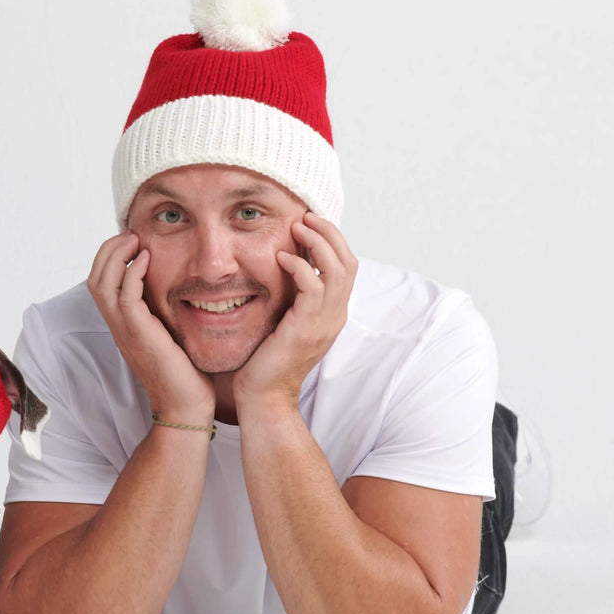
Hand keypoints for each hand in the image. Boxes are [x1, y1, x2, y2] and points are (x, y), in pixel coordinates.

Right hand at [87, 232, 215, 423]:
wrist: (185, 407)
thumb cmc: (184, 373)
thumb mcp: (170, 334)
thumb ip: (164, 312)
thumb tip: (178, 288)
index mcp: (122, 324)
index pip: (100, 282)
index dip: (110, 256)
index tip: (133, 241)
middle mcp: (118, 326)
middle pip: (95, 277)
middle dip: (109, 249)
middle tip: (131, 234)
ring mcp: (125, 330)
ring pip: (102, 283)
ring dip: (117, 255)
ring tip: (136, 241)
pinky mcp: (139, 334)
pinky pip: (125, 296)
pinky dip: (133, 272)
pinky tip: (148, 259)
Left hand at [231, 212, 356, 418]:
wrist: (264, 398)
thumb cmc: (266, 361)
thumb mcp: (284, 322)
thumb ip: (291, 298)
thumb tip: (280, 267)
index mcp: (332, 314)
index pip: (346, 267)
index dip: (332, 240)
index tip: (310, 222)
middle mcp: (335, 316)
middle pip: (349, 261)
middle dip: (330, 233)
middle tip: (306, 216)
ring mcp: (324, 323)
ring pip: (337, 269)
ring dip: (318, 242)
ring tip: (297, 226)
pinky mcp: (306, 328)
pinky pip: (313, 286)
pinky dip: (299, 266)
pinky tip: (280, 258)